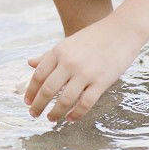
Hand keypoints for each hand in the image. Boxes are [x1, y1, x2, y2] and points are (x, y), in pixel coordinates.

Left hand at [24, 15, 144, 122]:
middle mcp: (69, 62)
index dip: (30, 91)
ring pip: (64, 100)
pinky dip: (75, 114)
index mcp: (59, 51)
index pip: (39, 75)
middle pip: (48, 90)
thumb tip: (30, 63)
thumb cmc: (94, 36)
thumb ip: (49, 55)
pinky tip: (70, 118)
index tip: (27, 101)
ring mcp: (85, 73)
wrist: (122, 30)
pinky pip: (85, 103)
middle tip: (34, 114)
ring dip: (55, 113)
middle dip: (38, 105)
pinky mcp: (101, 82)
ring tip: (51, 119)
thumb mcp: (68, 42)